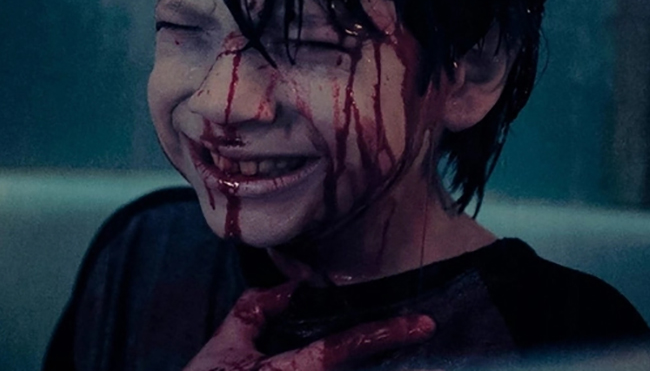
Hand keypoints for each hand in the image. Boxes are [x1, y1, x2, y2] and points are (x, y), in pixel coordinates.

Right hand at [184, 283, 436, 370]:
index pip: (348, 346)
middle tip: (414, 331)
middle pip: (357, 370)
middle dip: (383, 349)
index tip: (425, 324)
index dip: (388, 333)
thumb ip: (256, 311)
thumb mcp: (225, 348)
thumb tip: (289, 286)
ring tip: (394, 337)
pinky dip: (338, 362)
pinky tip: (367, 343)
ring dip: (364, 355)